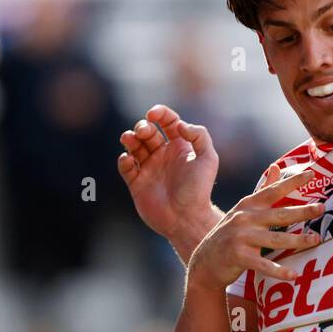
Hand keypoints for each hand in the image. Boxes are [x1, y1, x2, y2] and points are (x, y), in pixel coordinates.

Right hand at [118, 105, 218, 247]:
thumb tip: (179, 124)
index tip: (153, 114)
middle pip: (147, 132)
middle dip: (143, 127)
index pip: (167, 122)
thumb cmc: (199, 189)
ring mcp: (149, 168)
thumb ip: (199, 135)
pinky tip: (129, 159)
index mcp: (180, 147)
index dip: (159, 113)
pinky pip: (125, 166)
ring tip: (130, 139)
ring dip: (129, 138)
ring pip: (134, 146)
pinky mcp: (137, 183)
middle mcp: (163, 155)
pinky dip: (124, 160)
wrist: (186, 218)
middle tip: (144, 132)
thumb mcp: (208, 159)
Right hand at [186, 169, 325, 289]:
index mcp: (248, 205)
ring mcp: (241, 238)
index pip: (273, 191)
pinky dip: (279, 271)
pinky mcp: (239, 257)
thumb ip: (262, 190)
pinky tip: (293, 275)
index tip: (311, 174)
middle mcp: (244, 218)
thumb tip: (275, 167)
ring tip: (316, 240)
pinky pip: (263, 264)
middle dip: (302, 211)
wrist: (205, 261)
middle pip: (279, 214)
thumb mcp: (243, 210)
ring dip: (298, 240)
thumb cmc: (229, 234)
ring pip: (275, 239)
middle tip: (321, 209)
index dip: (292, 182)